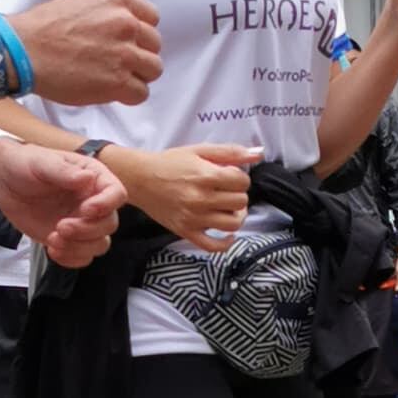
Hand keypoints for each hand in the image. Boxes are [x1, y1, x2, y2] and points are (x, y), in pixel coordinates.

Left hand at [0, 137, 121, 267]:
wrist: (4, 182)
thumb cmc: (25, 164)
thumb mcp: (42, 163)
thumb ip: (64, 171)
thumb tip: (87, 179)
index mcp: (93, 178)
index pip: (116, 193)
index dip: (106, 205)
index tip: (85, 210)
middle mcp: (93, 201)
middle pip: (109, 224)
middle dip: (87, 231)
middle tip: (60, 227)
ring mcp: (82, 222)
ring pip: (99, 244)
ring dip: (79, 247)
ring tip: (53, 239)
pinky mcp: (70, 239)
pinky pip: (83, 257)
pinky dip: (71, 259)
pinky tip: (52, 251)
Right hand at [13, 0, 160, 103]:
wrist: (23, 51)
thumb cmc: (43, 29)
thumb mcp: (82, 3)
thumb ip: (108, 13)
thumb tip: (123, 28)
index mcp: (118, 0)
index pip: (152, 18)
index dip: (140, 34)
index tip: (128, 42)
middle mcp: (126, 23)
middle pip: (154, 45)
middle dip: (138, 55)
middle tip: (117, 63)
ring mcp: (124, 53)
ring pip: (153, 69)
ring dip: (137, 76)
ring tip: (114, 78)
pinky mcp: (118, 81)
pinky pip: (141, 93)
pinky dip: (128, 96)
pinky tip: (110, 92)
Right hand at [124, 142, 258, 246]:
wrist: (140, 179)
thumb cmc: (169, 163)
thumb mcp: (199, 151)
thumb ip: (230, 152)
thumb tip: (258, 154)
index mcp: (206, 176)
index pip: (243, 182)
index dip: (240, 178)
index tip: (229, 176)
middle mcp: (201, 199)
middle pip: (240, 202)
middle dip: (238, 194)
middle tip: (226, 191)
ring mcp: (194, 218)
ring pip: (233, 224)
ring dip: (236, 216)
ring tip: (229, 209)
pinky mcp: (186, 231)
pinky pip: (213, 246)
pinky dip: (225, 243)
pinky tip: (227, 234)